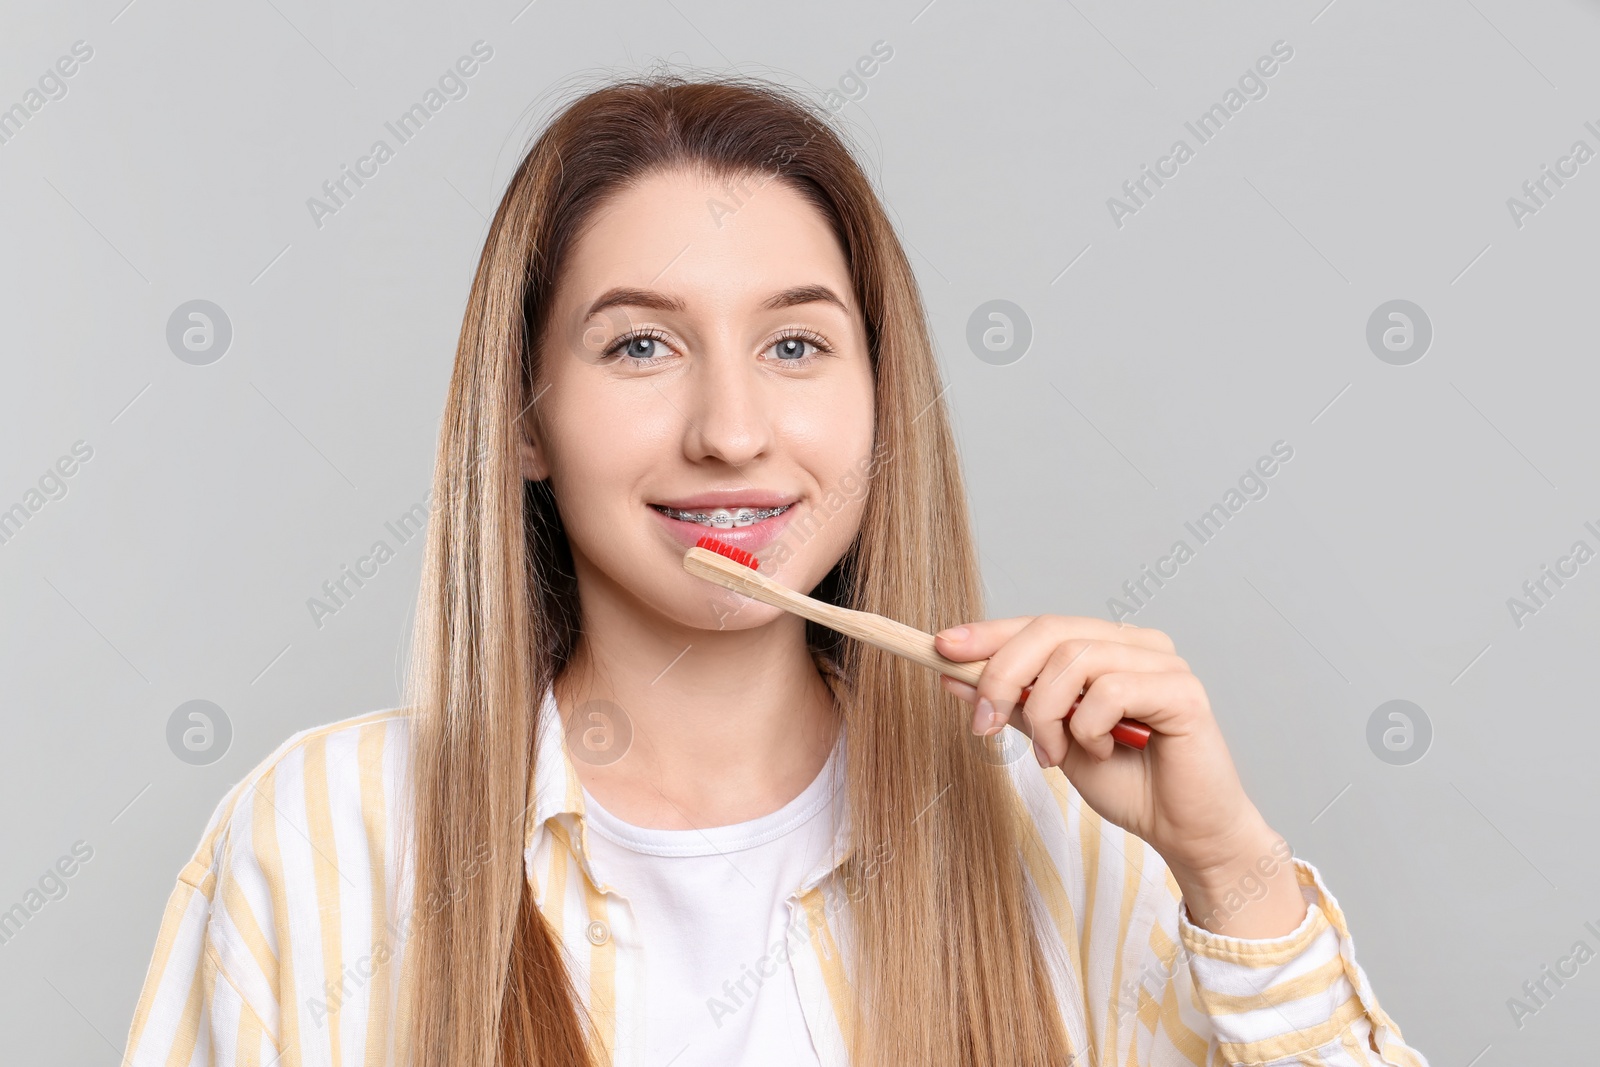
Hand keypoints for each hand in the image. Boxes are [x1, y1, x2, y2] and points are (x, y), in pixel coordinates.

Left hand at [935, 615, 1306, 936]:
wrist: (1182, 832)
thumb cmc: (1126, 783)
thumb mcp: (1051, 740)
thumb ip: (1014, 704)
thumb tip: (955, 676)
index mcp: (1107, 646)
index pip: (1039, 625)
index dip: (988, 634)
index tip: (941, 648)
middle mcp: (1136, 644)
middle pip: (1051, 632)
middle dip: (1003, 675)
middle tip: (983, 725)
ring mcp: (1163, 662)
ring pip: (1075, 661)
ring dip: (1048, 715)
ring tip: (1054, 756)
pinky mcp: (1182, 690)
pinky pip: (1111, 690)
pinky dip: (1089, 728)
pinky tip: (1104, 753)